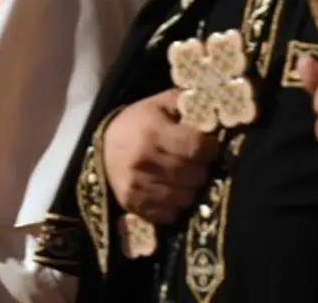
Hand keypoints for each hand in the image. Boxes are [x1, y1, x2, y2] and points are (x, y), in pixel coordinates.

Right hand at [102, 89, 218, 223]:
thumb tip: (215, 111)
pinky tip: (171, 190)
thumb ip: (188, 103)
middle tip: (197, 162)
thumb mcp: (160, 104)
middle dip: (202, 168)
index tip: (209, 146)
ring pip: (185, 197)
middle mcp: (144, 160)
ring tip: (184, 176)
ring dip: (190, 188)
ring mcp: (137, 184)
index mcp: (152, 131)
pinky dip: (176, 204)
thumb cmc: (138, 123)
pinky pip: (170, 213)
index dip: (210, 148)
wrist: (103, 148)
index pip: (197, 148)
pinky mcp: (133, 203)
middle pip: (194, 175)